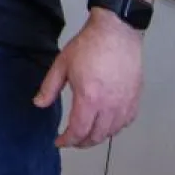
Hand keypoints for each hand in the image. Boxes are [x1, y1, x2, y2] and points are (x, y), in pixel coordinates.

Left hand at [33, 11, 143, 147]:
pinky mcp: (135, 98)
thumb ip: (49, 87)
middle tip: (72, 140)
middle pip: (96, 136)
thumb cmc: (88, 46)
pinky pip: (126, 122)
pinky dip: (115, 128)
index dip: (67, 140)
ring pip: (112, 132)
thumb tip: (38, 104)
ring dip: (98, 137)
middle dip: (82, 142)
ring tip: (87, 134)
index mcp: (89, 99)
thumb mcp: (62, 64)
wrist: (117, 31)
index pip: (78, 131)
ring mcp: (125, 103)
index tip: (59, 142)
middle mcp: (109, 106)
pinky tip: (107, 124)